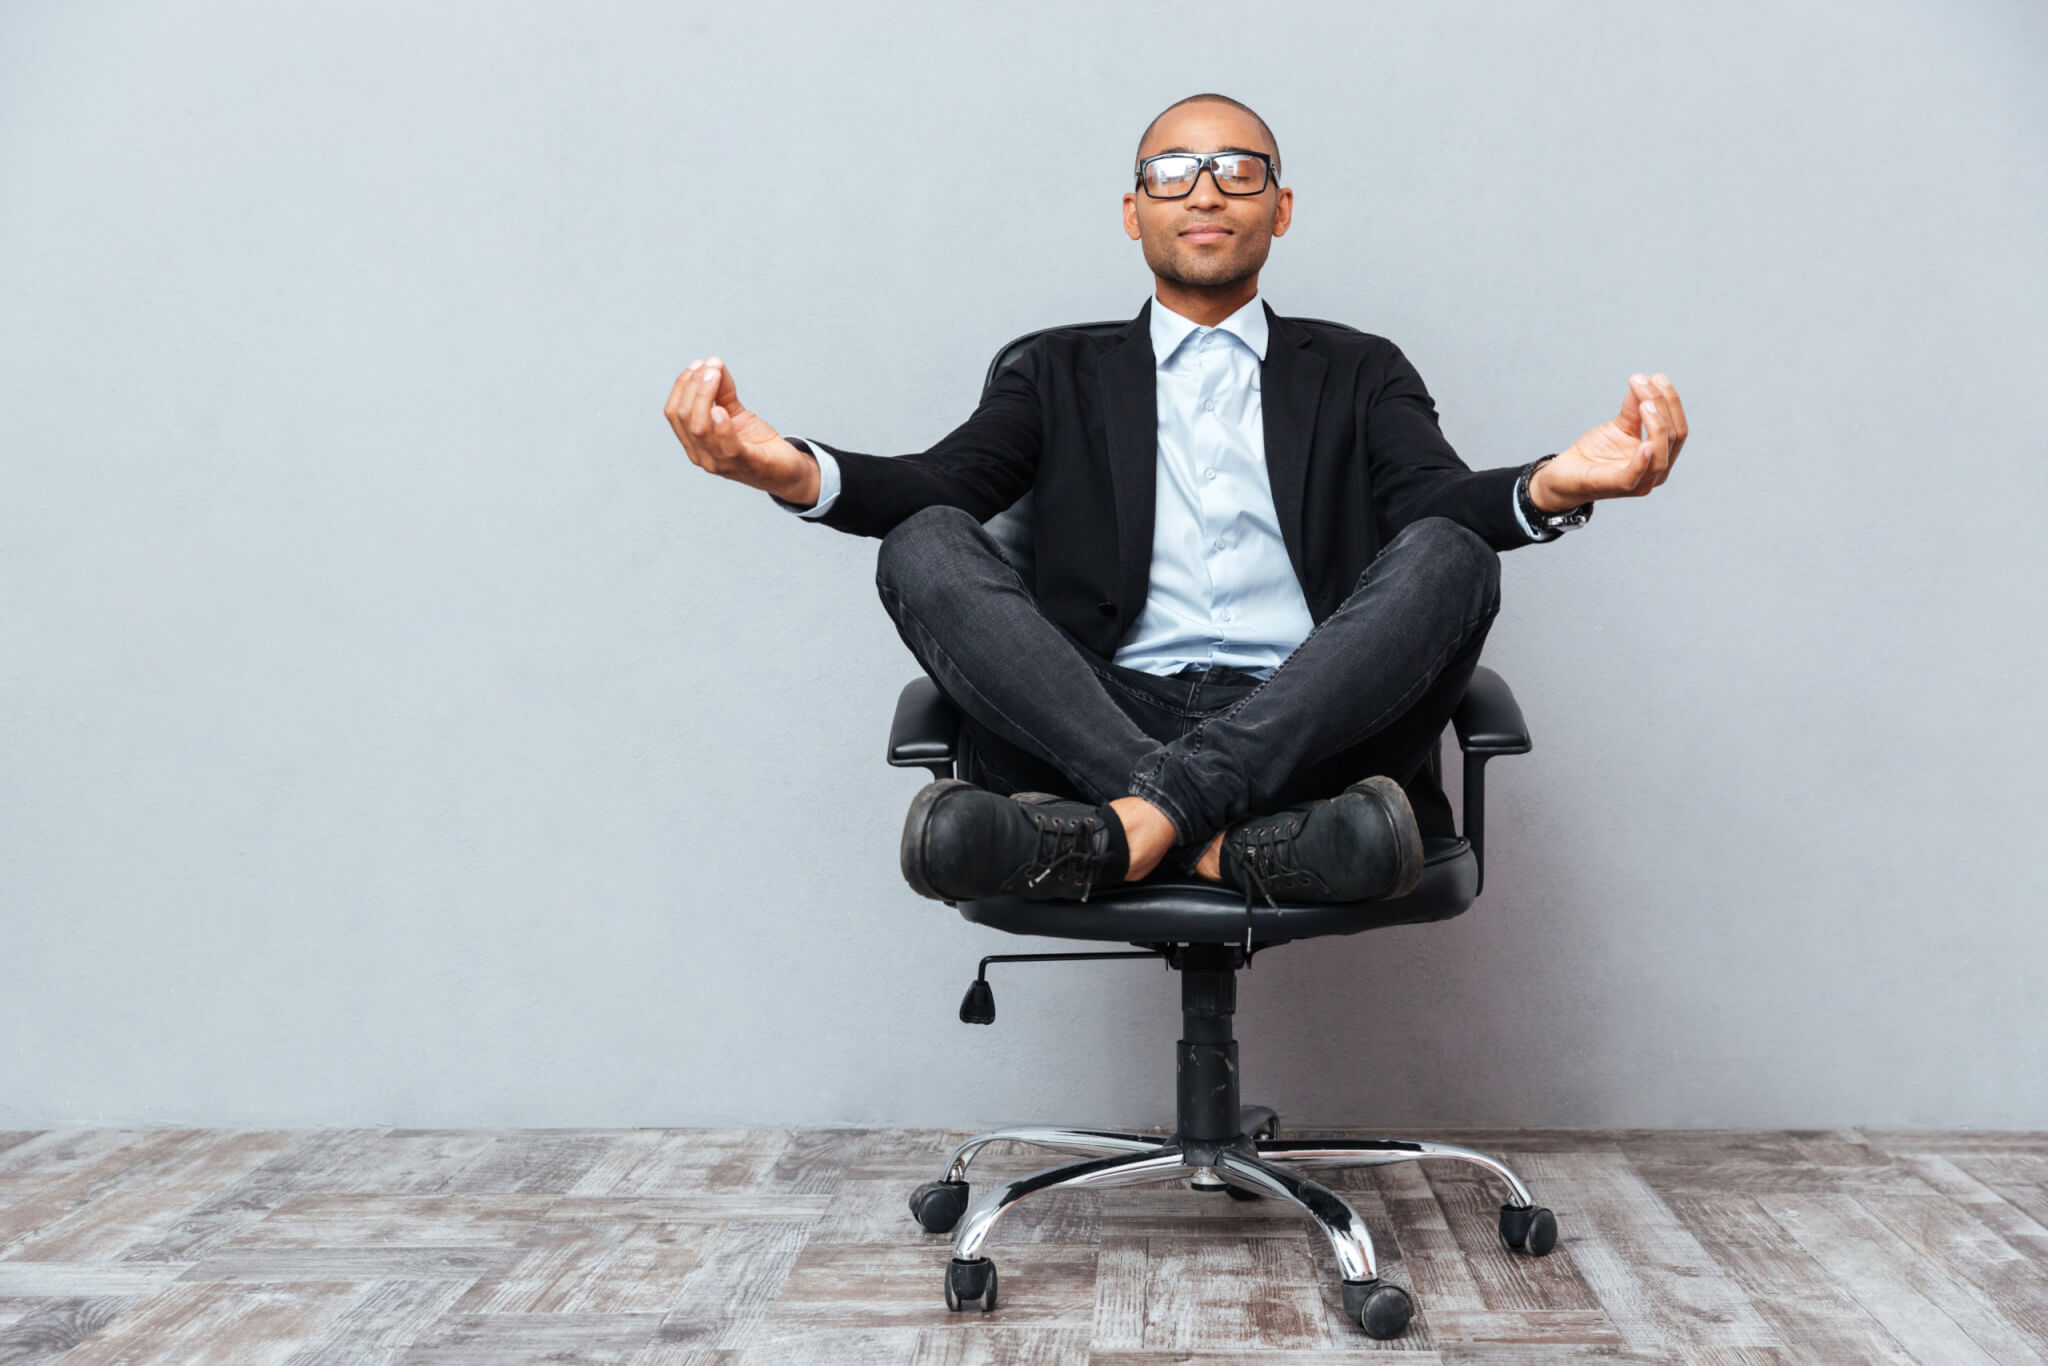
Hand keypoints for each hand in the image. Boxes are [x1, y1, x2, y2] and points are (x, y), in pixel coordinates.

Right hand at [663, 357, 820, 505]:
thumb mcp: (736, 412)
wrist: (786, 471)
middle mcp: (702, 456)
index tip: (698, 365)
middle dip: (694, 386)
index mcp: (694, 443)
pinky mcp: (747, 465)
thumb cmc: (757, 443)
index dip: (682, 386)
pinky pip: (729, 448)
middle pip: (684, 417)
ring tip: (716, 375)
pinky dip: (723, 428)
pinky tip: (721, 410)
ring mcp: (722, 464)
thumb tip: (714, 364)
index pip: (674, 412)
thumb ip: (723, 391)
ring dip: (705, 396)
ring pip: (700, 429)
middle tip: (711, 367)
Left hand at [1531, 372, 1688, 510]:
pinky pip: (1635, 476)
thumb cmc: (1595, 454)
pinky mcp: (1617, 487)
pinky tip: (1645, 443)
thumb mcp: (1618, 425)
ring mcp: (1639, 483)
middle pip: (1673, 438)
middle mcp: (1656, 473)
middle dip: (1663, 406)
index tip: (1657, 377)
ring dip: (1656, 426)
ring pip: (1661, 456)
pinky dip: (1642, 461)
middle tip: (1646, 383)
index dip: (1671, 401)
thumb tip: (1645, 380)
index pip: (1678, 428)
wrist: (1564, 475)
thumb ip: (1634, 407)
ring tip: (1644, 403)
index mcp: (1660, 456)